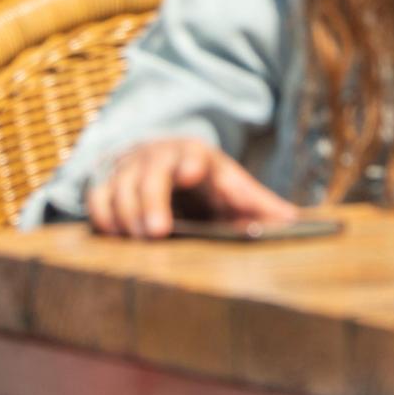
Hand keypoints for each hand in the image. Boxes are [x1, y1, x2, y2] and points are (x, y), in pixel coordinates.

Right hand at [86, 138, 296, 239]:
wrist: (167, 165)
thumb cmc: (208, 186)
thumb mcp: (235, 190)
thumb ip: (260, 206)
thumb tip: (296, 221)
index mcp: (195, 155)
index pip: (192, 153)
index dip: (189, 161)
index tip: (191, 172)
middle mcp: (158, 156)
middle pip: (150, 172)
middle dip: (150, 200)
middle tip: (155, 232)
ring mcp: (130, 167)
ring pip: (119, 184)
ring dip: (124, 212)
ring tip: (134, 241)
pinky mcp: (108, 181)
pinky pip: (96, 195)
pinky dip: (101, 214)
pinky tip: (112, 234)